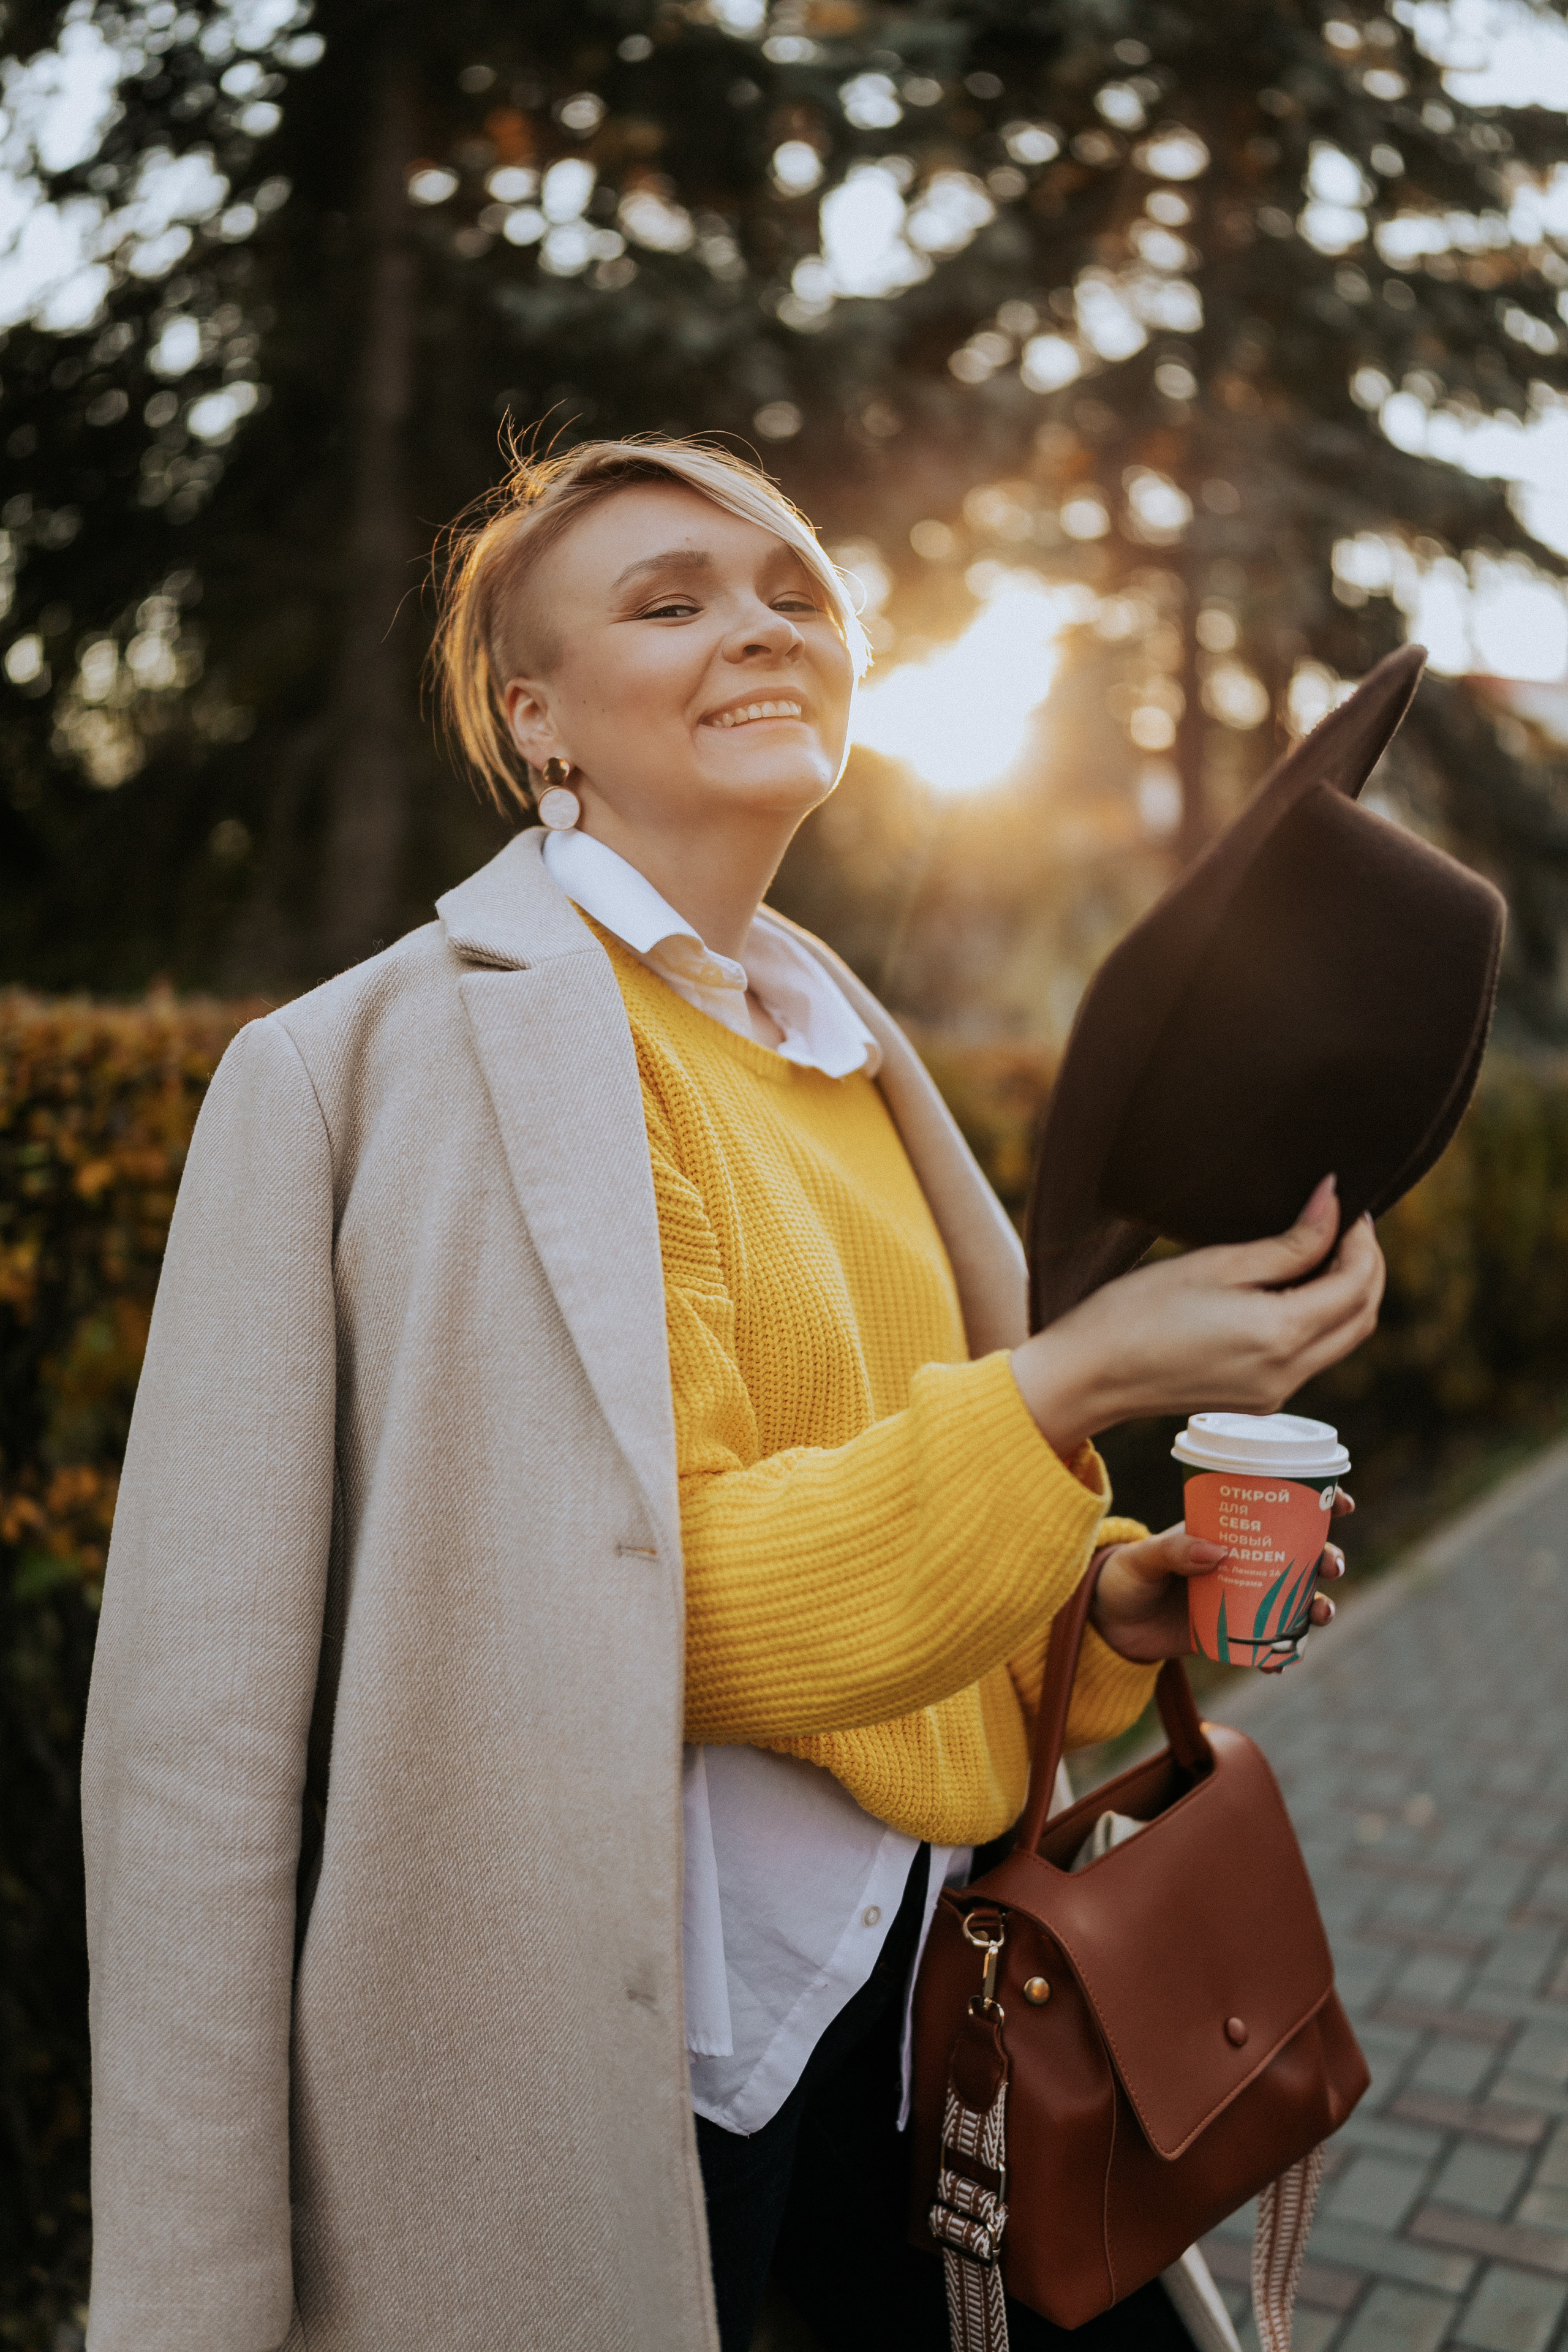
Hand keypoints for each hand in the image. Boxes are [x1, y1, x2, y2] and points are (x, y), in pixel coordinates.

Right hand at [1012, 1175, 1384, 1456]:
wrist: (1090, 1374)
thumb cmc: (1138, 1309)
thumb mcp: (1216, 1264)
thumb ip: (1288, 1242)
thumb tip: (1334, 1204)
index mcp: (1280, 1334)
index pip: (1356, 1283)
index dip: (1362, 1239)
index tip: (1346, 1202)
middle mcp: (1289, 1372)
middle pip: (1362, 1317)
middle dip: (1367, 1267)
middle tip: (1345, 1223)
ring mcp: (1276, 1393)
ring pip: (1343, 1339)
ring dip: (1345, 1294)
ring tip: (1318, 1249)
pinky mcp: (1260, 1400)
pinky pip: (1312, 1356)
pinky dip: (1318, 1319)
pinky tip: (1288, 1288)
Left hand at [1089, 1489, 1354, 1663]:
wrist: (1110, 1626)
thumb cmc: (1125, 1578)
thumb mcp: (1143, 1559)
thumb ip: (1172, 1551)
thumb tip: (1216, 1552)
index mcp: (1227, 1530)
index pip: (1278, 1507)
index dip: (1316, 1503)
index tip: (1342, 1502)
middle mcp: (1244, 1561)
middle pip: (1302, 1555)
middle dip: (1328, 1557)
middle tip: (1331, 1565)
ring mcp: (1244, 1598)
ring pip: (1296, 1600)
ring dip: (1318, 1606)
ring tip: (1320, 1614)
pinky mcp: (1236, 1633)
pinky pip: (1271, 1643)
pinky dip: (1282, 1653)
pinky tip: (1282, 1662)